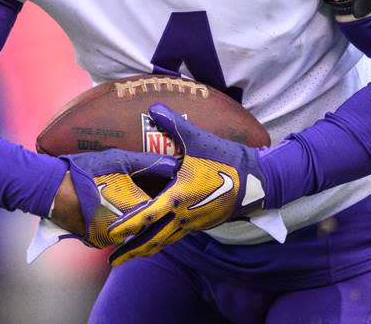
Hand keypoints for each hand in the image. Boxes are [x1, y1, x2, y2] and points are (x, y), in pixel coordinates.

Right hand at [54, 149, 176, 248]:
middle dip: (149, 210)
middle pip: (146, 222)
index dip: (164, 197)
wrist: (50, 189)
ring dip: (132, 219)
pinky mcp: (96, 242)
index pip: (160, 207)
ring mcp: (108, 239)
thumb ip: (147, 163)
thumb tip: (173, 163)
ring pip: (130, 230)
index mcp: (134, 209)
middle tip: (146, 194)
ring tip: (128, 201)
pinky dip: (116, 225)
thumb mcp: (118, 160)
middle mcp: (124, 229)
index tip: (165, 188)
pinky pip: (114, 235)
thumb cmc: (86, 171)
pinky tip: (112, 210)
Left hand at [107, 103, 267, 265]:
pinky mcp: (202, 223)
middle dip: (132, 250)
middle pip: (154, 239)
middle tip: (113, 262)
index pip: (148, 215)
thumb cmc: (227, 160)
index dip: (129, 224)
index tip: (112, 233)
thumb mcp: (199, 140)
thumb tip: (153, 107)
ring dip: (146, 248)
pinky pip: (177, 235)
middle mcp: (184, 216)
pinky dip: (162, 240)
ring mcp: (194, 223)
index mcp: (179, 197)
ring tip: (129, 256)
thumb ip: (174, 126)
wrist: (258, 181)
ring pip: (166, 240)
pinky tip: (154, 238)